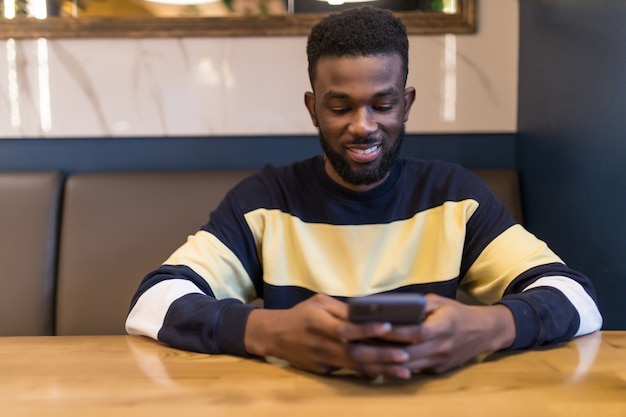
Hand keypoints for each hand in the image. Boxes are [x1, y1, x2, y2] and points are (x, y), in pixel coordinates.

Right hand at [244, 294, 412, 378]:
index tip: (388, 326)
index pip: (346, 329)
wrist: (275, 335)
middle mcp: (321, 344)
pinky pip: (349, 372)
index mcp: (319, 323)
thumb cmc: (301, 314)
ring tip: (404, 370)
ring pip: (355, 367)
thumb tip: (369, 313)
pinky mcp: (324, 371)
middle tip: (405, 355)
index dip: (366, 329)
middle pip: (354, 353)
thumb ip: (342, 308)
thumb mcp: (319, 302)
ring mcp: (322, 361)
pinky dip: (369, 372)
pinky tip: (387, 372)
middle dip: (381, 355)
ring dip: (381, 369)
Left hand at [372, 293, 515, 373]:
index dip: (394, 332)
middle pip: (408, 353)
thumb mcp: (439, 301)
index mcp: (442, 328)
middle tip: (364, 342)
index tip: (375, 327)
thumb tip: (392, 306)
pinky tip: (383, 358)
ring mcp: (440, 362)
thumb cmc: (456, 313)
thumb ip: (417, 304)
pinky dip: (399, 365)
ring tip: (369, 351)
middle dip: (385, 349)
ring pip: (409, 366)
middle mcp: (441, 347)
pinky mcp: (438, 370)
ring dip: (389, 360)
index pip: (414, 333)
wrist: (482, 332)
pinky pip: (415, 369)